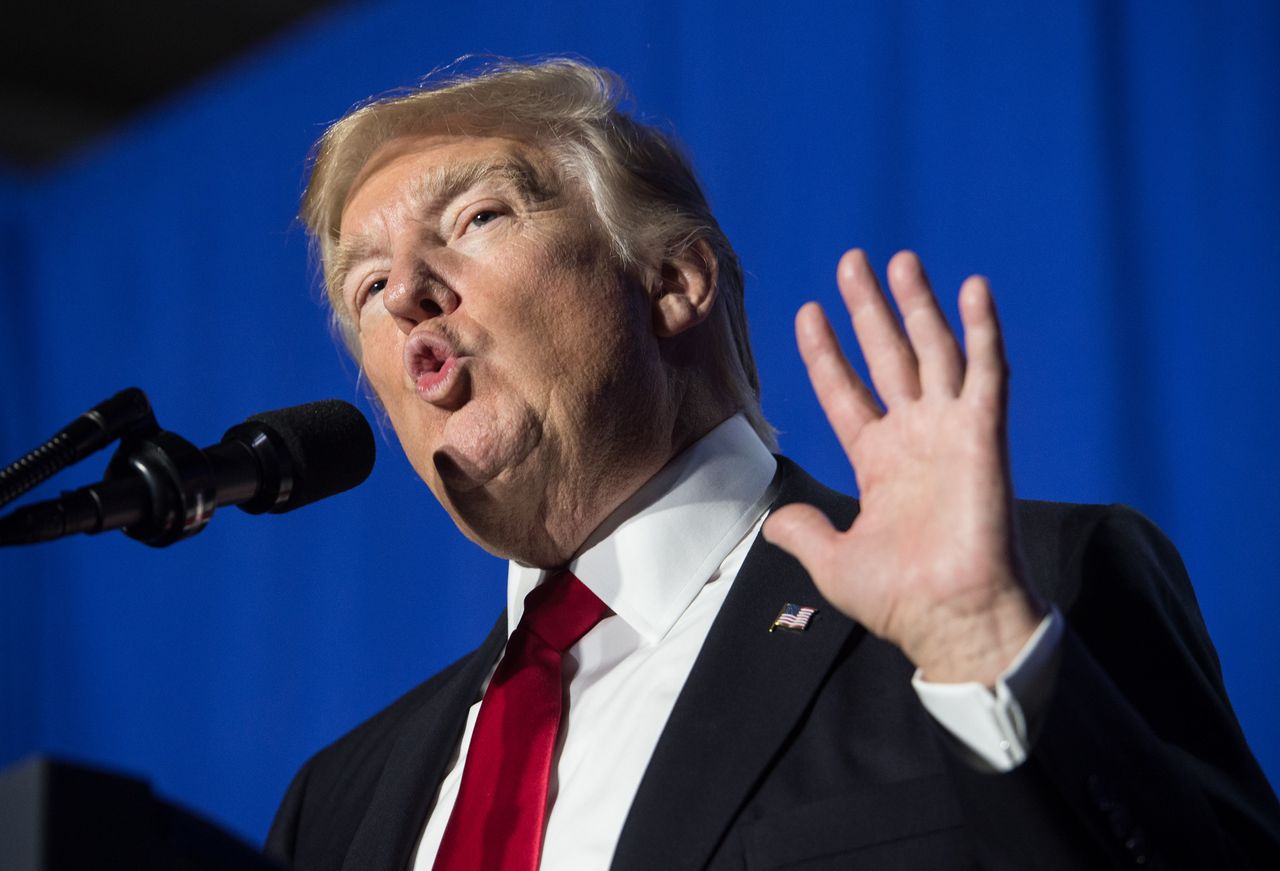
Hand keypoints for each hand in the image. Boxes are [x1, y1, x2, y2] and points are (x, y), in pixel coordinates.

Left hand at [763, 250, 1045, 685]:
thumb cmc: (899, 599)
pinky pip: (987, 372)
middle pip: (887, 356)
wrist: (950, 619)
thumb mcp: (831, 562)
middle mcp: (914, 438)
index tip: (807, 312)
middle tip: (853, 262)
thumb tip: (773, 521)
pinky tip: (973, 289)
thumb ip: (802, 533)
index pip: (846, 391)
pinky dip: (982, 330)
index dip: (826, 353)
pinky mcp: (984, 435)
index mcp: (878, 462)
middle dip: (869, 309)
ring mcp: (950, 432)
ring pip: (933, 352)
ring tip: (900, 261)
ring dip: (918, 305)